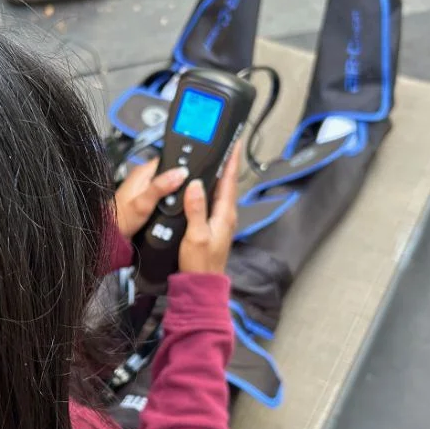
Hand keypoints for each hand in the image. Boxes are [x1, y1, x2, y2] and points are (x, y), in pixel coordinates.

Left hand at [113, 160, 188, 238]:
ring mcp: (145, 188)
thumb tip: (181, 173)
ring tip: (178, 203)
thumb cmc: (122, 218)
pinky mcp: (146, 199)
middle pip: (169, 173)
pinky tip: (170, 209)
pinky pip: (163, 195)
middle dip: (180, 182)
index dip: (181, 166)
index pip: (168, 159)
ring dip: (175, 193)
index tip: (191, 177)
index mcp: (143, 172)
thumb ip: (161, 186)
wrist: (112, 234)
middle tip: (185, 195)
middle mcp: (144, 177)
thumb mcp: (144, 203)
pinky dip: (169, 201)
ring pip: (168, 185)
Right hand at [179, 146, 238, 274]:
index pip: (229, 182)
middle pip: (227, 184)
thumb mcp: (195, 235)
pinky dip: (211, 190)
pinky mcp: (215, 227)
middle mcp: (227, 216)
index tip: (233, 144)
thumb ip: (196, 209)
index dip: (231, 162)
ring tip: (214, 161)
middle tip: (223, 147)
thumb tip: (195, 184)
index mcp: (225, 214)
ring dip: (219, 176)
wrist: (201, 284)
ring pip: (221, 193)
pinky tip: (203, 187)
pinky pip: (215, 202)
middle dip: (226, 165)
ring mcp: (222, 222)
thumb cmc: (200, 263)